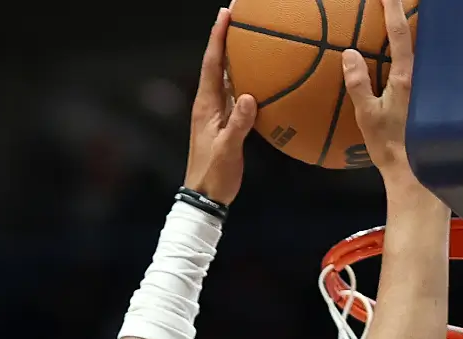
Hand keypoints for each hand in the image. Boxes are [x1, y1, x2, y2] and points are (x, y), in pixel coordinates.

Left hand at [183, 8, 257, 205]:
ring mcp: (216, 112)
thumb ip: (239, 124)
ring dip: (235, 56)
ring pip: (226, 76)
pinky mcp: (225, 122)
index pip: (211, 64)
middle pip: (217, 63)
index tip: (226, 14)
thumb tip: (250, 97)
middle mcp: (208, 103)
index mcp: (205, 105)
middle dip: (226, 38)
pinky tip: (258, 74)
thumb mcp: (227, 149)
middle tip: (238, 15)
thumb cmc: (213, 174)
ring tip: (248, 37)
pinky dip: (244, 79)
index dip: (218, 38)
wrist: (205, 197)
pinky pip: (235, 93)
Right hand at [341, 0, 420, 189]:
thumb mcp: (367, 116)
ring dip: (413, 33)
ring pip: (423, 49)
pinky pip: (423, 65)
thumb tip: (349, 52)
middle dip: (406, 17)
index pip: (399, 33)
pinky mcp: (430, 97)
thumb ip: (358, 83)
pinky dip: (417, 52)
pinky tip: (412, 52)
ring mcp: (429, 86)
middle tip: (395, 4)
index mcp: (407, 77)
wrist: (415, 174)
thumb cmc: (391, 147)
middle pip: (417, 35)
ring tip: (403, 21)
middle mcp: (423, 76)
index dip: (392, 8)